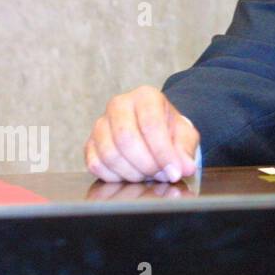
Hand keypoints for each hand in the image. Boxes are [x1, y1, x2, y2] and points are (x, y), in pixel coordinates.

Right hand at [85, 85, 199, 182]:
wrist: (153, 130)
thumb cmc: (169, 131)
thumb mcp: (185, 136)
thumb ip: (186, 150)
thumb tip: (185, 168)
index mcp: (146, 97)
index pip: (151, 125)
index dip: (163, 152)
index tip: (174, 172)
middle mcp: (119, 105)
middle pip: (126, 139)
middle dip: (146, 164)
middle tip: (161, 175)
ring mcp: (100, 124)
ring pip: (109, 154)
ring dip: (132, 172)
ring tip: (149, 175)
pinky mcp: (89, 143)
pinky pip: (96, 164)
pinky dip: (114, 177)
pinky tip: (131, 176)